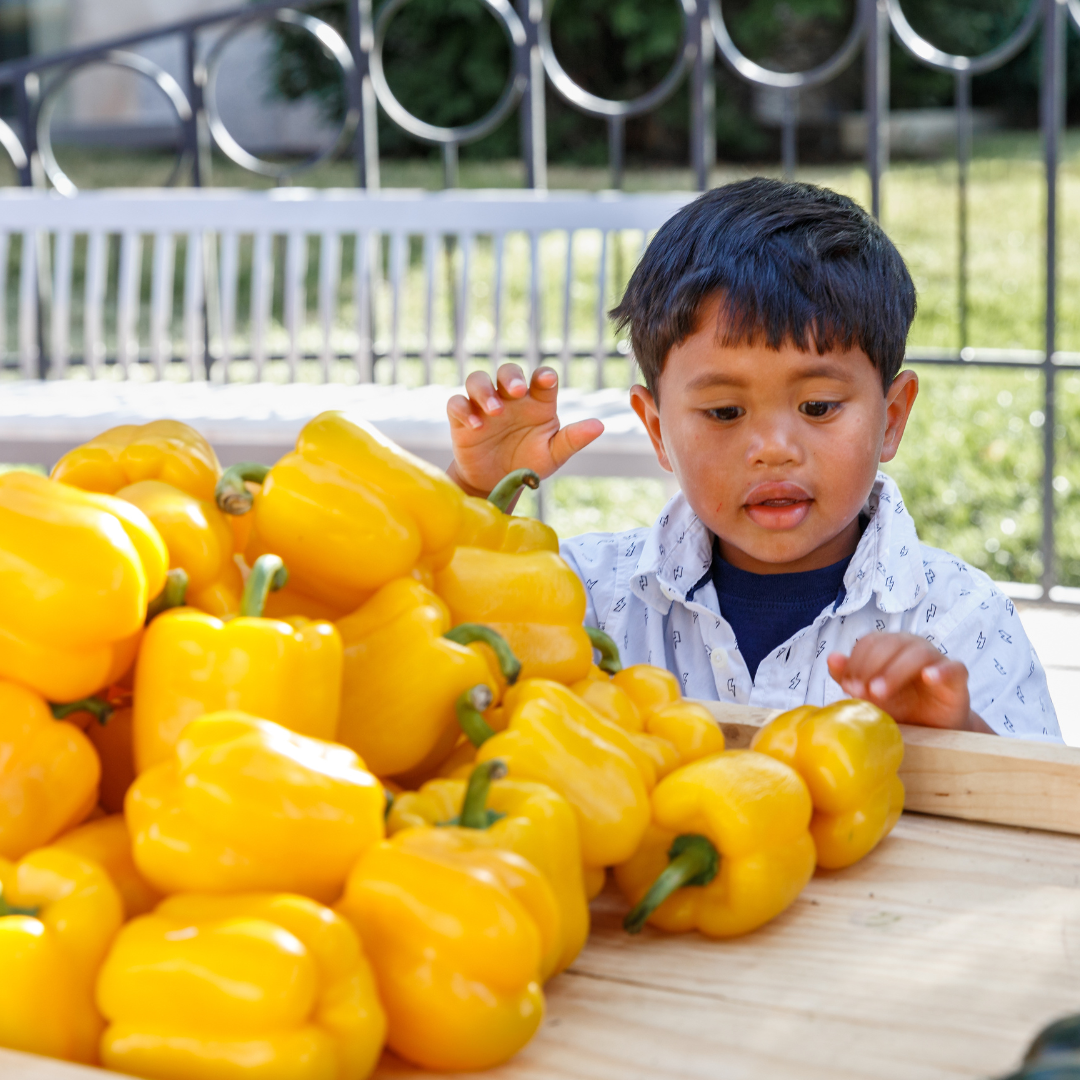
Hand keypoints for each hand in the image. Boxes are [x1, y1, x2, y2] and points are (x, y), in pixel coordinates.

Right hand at [446, 365, 603, 496]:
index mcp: (536, 402)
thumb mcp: (553, 454)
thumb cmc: (528, 464)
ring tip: (495, 411)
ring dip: (484, 390)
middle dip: (512, 376)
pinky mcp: (462, 419)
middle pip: (508, 371)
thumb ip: (573, 439)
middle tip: (518, 390)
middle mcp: (510, 399)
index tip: (546, 381)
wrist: (498, 484)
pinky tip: (476, 426)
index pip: (541, 379)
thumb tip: (599, 426)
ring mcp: (484, 406)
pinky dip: (463, 410)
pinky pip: (456, 404)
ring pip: (478, 380)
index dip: (543, 376)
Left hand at [827, 632, 992, 732]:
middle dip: (871, 666)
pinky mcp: (957, 676)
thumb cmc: (900, 706)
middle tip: (860, 692)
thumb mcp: (870, 694)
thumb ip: (850, 677)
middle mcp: (912, 647)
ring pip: (917, 653)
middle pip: (891, 643)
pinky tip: (928, 678)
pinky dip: (941, 670)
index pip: (870, 642)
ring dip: (895, 671)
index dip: (856, 661)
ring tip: (879, 693)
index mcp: (890, 646)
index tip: (848, 686)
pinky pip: (953, 667)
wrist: (933, 729)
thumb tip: (831, 658)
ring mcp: (936, 659)